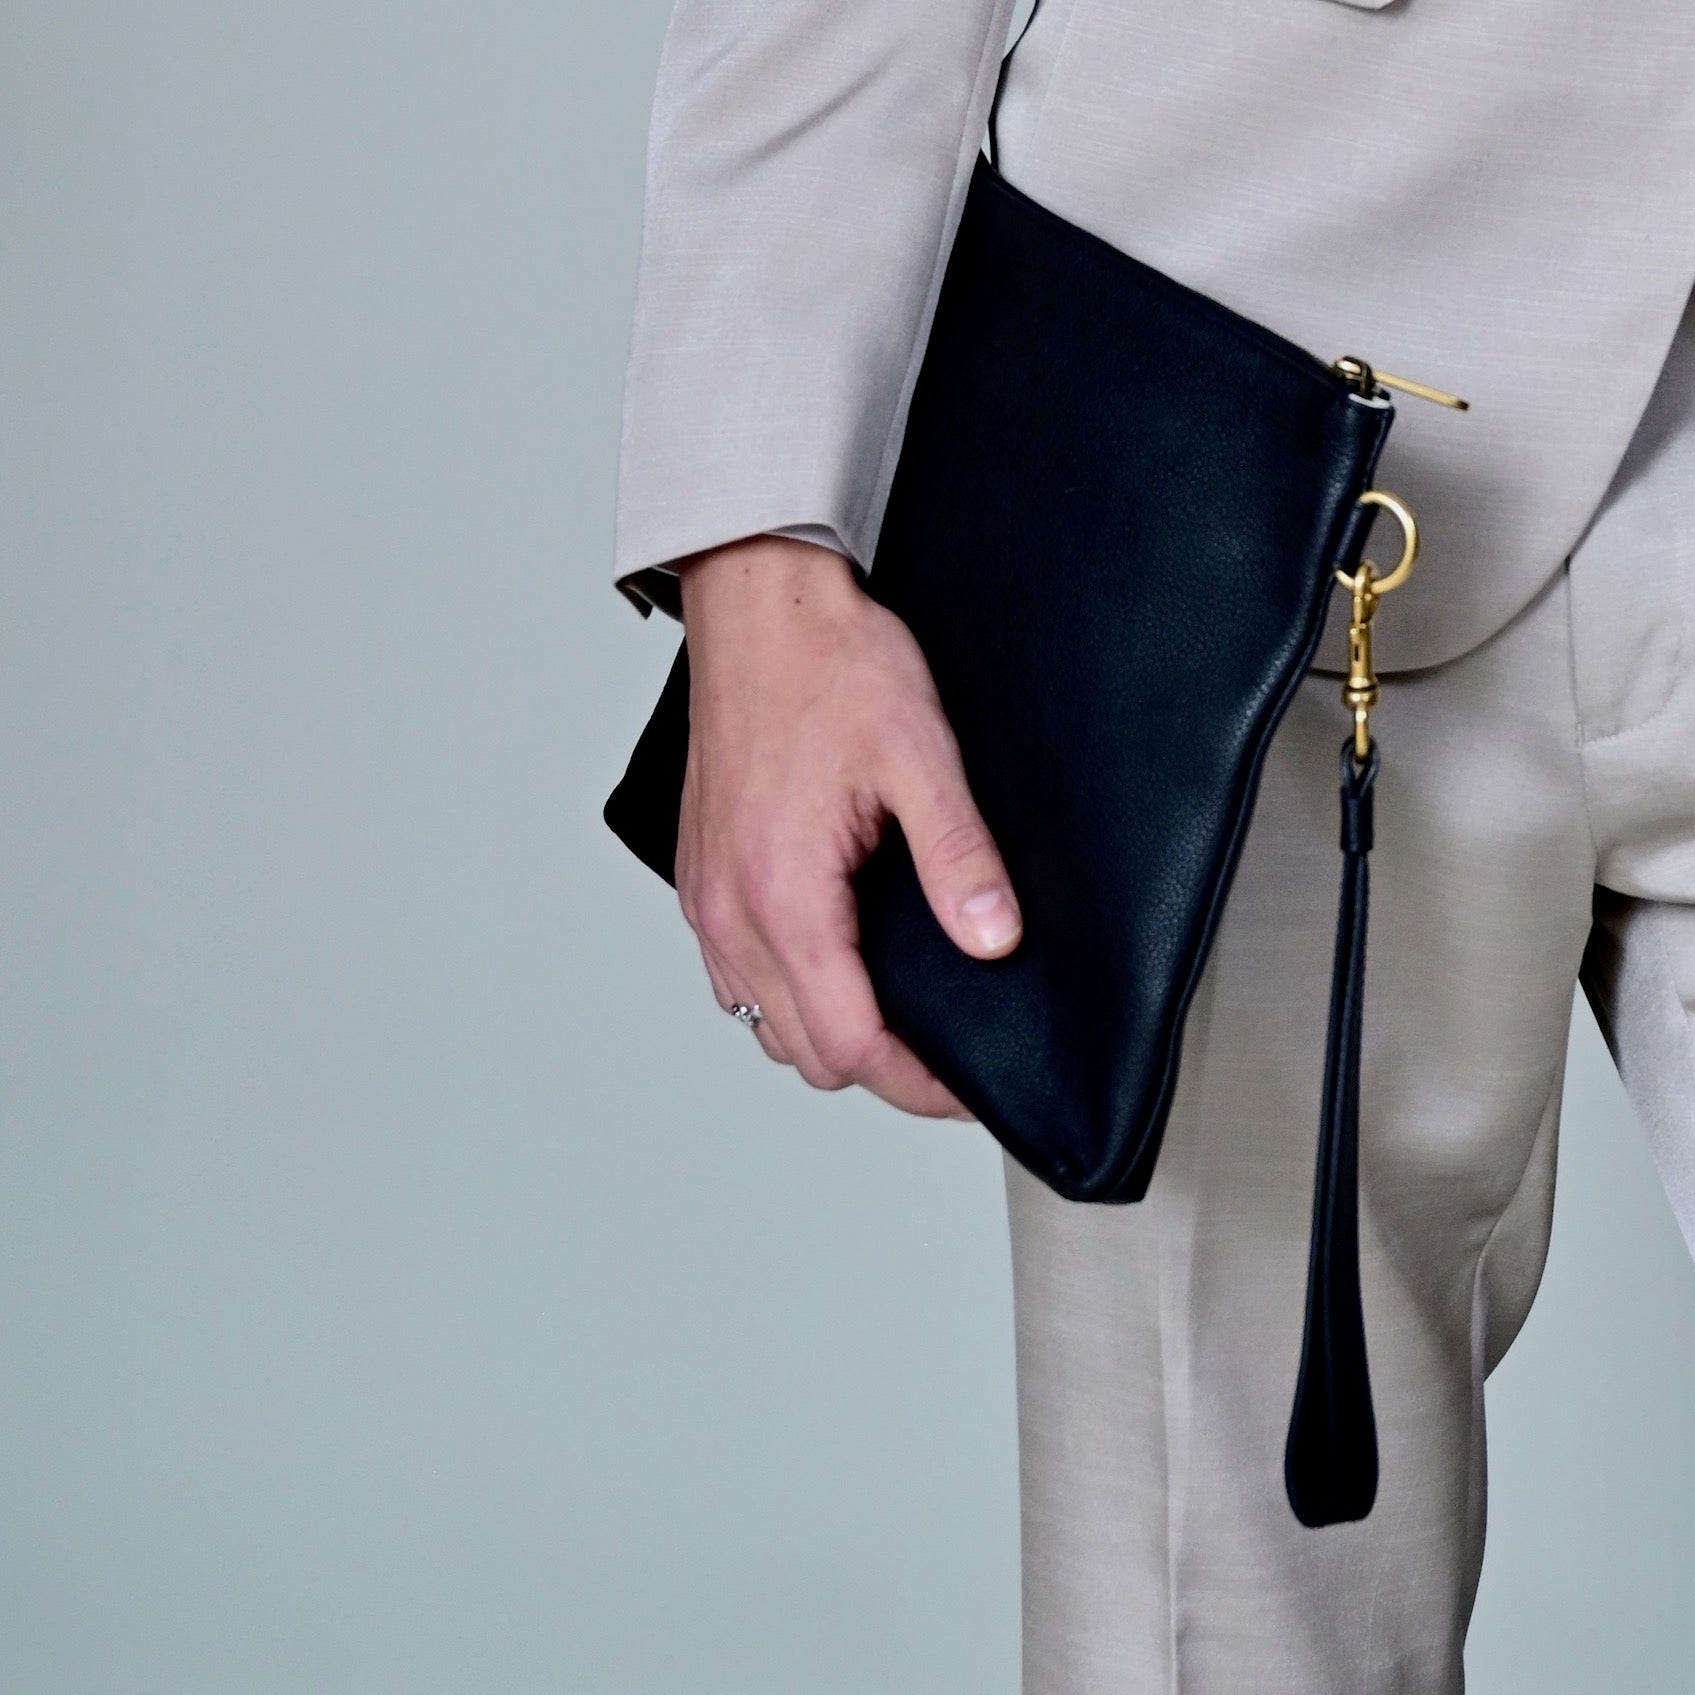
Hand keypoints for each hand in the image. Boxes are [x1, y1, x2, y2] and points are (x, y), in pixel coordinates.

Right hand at [674, 535, 1019, 1115]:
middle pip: (805, 1052)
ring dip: (831, 1032)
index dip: (919, 1083)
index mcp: (783, 896)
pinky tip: (841, 959)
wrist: (760, 605)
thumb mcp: (920, 755)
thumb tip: (993, 942)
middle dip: (882, 1067)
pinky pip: (739, 976)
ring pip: (766, 1021)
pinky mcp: (701, 877)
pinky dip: (790, 992)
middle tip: (953, 1053)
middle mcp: (730, 914)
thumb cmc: (832, 666)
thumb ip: (958, 857)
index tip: (972, 1089)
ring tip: (904, 1011)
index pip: (850, 1044)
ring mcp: (707, 899)